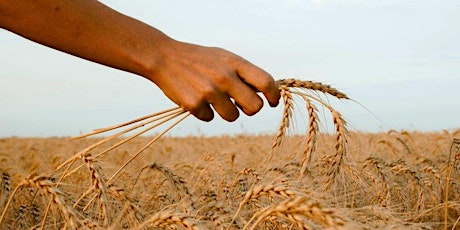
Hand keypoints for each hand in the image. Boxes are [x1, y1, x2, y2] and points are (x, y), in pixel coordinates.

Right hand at [146, 40, 279, 121]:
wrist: (165, 57)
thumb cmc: (199, 59)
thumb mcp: (223, 57)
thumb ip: (243, 73)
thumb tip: (264, 93)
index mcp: (235, 63)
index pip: (266, 82)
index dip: (273, 95)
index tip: (272, 102)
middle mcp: (225, 77)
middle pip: (255, 107)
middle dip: (249, 109)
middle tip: (240, 104)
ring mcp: (209, 92)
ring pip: (233, 116)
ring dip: (226, 112)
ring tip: (213, 99)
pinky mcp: (194, 104)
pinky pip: (210, 118)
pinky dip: (205, 112)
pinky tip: (196, 98)